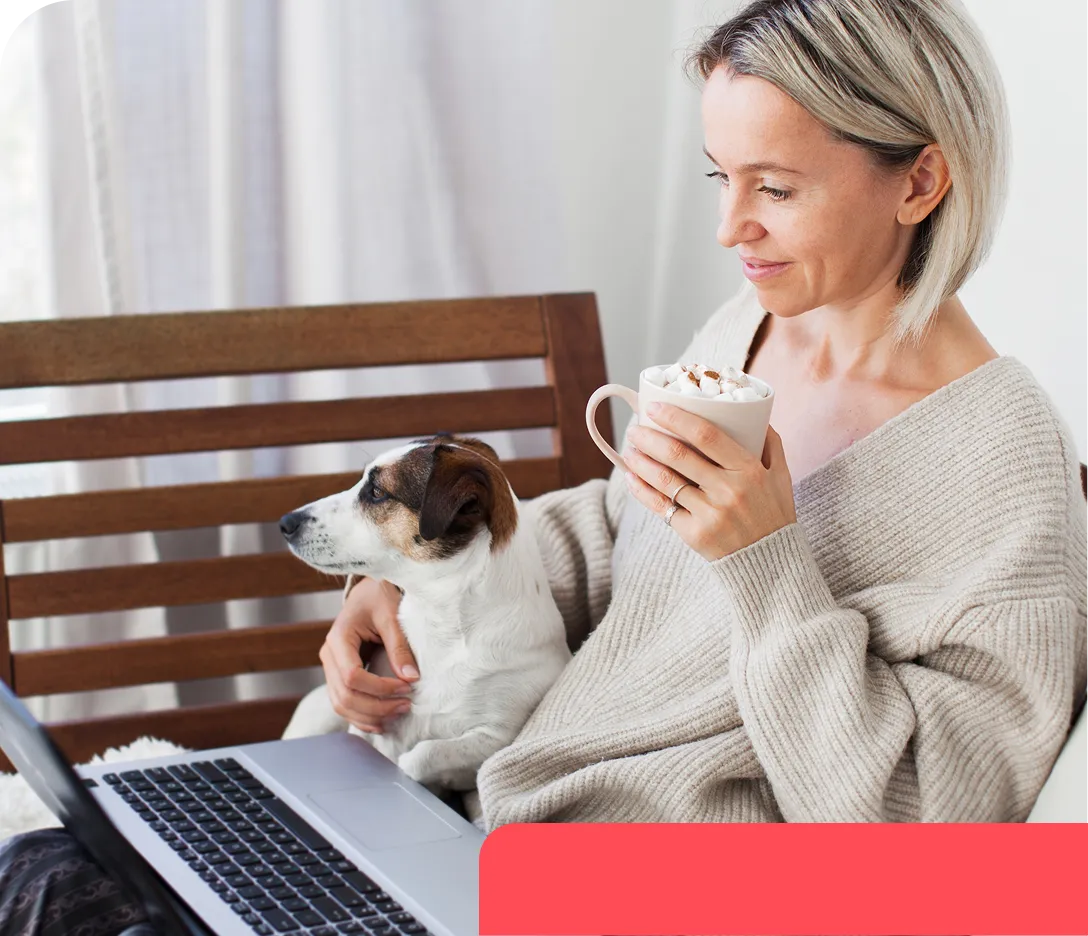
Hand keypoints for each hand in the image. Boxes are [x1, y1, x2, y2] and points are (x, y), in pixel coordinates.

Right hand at [319, 577, 418, 733]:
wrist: (369, 590)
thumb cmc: (379, 596)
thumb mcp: (392, 614)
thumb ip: (399, 646)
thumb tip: (411, 678)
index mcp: (338, 638)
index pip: (353, 676)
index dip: (380, 688)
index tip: (408, 687)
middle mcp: (329, 656)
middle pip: (345, 696)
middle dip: (377, 706)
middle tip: (407, 705)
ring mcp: (331, 667)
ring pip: (341, 704)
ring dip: (369, 716)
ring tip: (398, 714)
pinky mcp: (339, 675)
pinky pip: (344, 703)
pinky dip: (361, 716)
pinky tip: (382, 722)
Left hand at [623, 402, 796, 560]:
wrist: (772, 565)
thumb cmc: (774, 515)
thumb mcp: (781, 476)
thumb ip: (770, 443)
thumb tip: (754, 414)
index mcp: (749, 470)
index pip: (707, 435)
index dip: (676, 418)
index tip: (655, 407)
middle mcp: (728, 490)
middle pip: (678, 455)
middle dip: (649, 438)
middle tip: (634, 429)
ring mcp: (710, 513)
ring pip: (665, 481)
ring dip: (640, 463)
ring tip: (629, 451)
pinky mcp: (695, 534)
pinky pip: (661, 508)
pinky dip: (642, 491)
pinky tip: (631, 478)